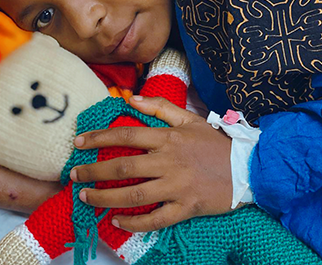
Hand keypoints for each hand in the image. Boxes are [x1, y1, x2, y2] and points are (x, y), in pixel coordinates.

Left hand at [69, 96, 232, 231]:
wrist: (247, 168)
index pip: (126, 135)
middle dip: (94, 172)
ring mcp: (176, 187)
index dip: (99, 138)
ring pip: (134, 195)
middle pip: (123, 167)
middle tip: (74, 175)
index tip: (79, 143)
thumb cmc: (213, 143)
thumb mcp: (188, 118)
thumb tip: (130, 99)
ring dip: (106, 198)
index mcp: (167, 138)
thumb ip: (158, 107)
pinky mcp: (186, 208)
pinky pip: (156, 219)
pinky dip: (135, 222)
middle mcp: (168, 162)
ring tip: (86, 198)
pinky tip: (117, 220)